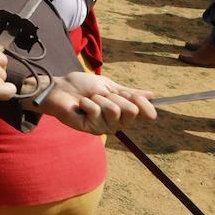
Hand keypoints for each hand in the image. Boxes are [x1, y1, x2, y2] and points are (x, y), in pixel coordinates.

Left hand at [36, 71, 156, 134]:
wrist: (60, 88)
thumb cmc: (83, 86)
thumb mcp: (109, 86)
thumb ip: (129, 93)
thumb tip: (153, 95)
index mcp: (124, 112)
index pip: (146, 114)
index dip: (142, 102)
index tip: (131, 94)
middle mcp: (117, 123)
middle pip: (132, 110)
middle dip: (116, 96)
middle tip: (100, 94)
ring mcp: (104, 127)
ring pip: (114, 110)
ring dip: (99, 98)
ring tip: (89, 99)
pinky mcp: (90, 128)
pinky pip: (97, 111)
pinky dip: (87, 102)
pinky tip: (80, 105)